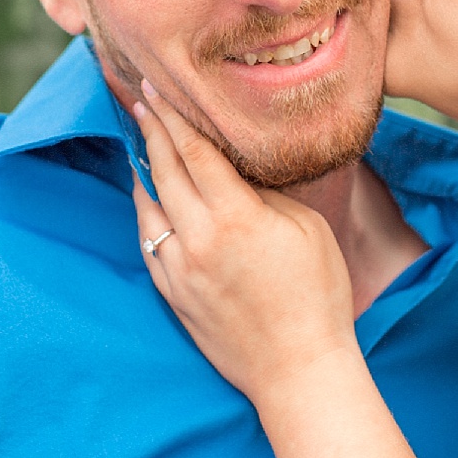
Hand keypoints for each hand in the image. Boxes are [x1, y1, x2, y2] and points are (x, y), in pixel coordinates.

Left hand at [130, 80, 357, 403]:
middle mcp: (197, 238)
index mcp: (234, 216)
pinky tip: (146, 199)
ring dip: (142, 169)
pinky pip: (148, 242)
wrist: (298, 369)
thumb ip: (264, 195)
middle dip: (151, 129)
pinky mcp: (173, 294)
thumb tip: (235, 176)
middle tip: (140, 99)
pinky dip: (144, 213)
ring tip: (140, 141)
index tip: (154, 89)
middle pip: (164, 170)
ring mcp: (179, 269)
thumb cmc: (318, 295)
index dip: (173, 115)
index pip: (193, 150)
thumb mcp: (306, 229)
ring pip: (148, 206)